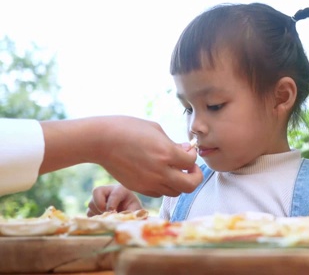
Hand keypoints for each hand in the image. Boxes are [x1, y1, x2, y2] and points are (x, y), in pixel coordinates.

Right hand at [40, 116, 203, 197]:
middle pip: (190, 186)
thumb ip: (173, 143)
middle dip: (195, 177)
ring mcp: (148, 183)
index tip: (188, 150)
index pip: (191, 162)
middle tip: (191, 168)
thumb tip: (186, 151)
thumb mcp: (155, 129)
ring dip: (180, 183)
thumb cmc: (127, 128)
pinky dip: (165, 186)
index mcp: (166, 154)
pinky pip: (159, 193)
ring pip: (175, 192)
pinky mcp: (138, 188)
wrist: (99, 140)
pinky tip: (161, 175)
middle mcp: (160, 172)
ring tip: (176, 171)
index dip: (193, 155)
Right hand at [87, 184, 142, 216]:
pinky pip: (88, 212)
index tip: (113, 212)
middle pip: (97, 192)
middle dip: (100, 204)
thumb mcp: (135, 209)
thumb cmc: (132, 208)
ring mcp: (98, 198)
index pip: (114, 193)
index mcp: (121, 189)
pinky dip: (94, 217)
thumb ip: (132, 212)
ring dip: (98, 212)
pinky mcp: (93, 207)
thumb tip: (124, 218)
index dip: (112, 203)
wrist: (127, 209)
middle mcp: (107, 190)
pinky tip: (103, 219)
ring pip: (91, 203)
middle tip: (106, 213)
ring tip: (107, 217)